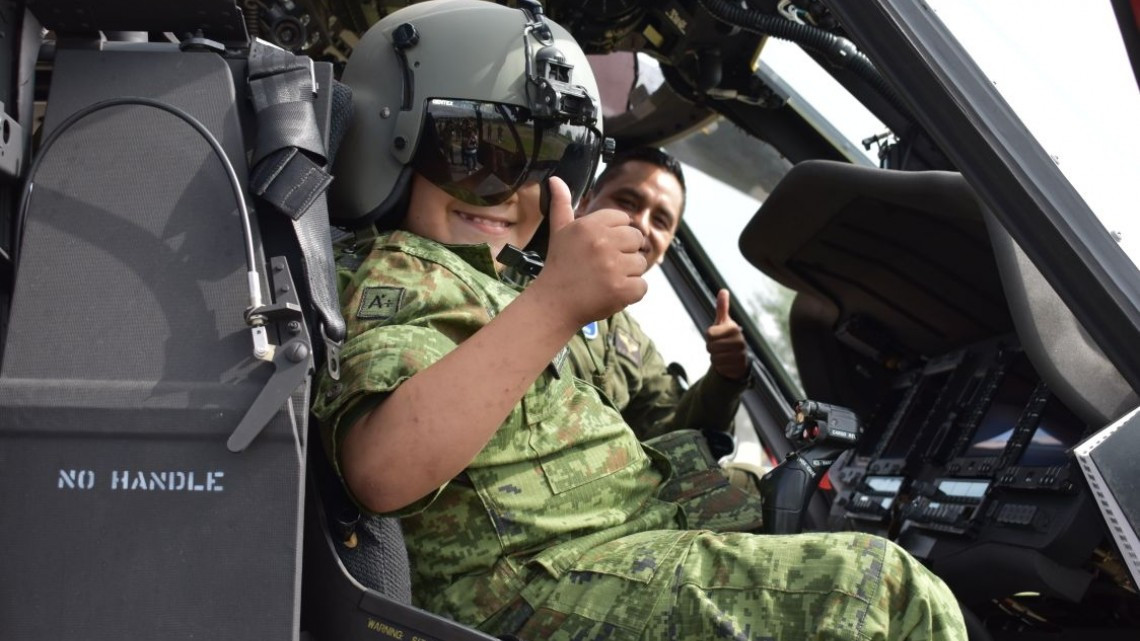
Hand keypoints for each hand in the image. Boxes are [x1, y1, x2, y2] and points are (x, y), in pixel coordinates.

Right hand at [533, 177, 647, 327]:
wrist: (553, 304)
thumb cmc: (559, 266)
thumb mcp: (559, 232)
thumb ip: (561, 204)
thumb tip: (555, 180)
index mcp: (590, 225)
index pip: (623, 219)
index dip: (615, 235)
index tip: (601, 248)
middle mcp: (603, 243)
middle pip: (636, 239)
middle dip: (625, 252)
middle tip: (605, 265)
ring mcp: (614, 267)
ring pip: (640, 263)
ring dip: (628, 274)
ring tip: (605, 280)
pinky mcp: (623, 290)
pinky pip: (642, 286)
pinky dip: (631, 293)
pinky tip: (611, 293)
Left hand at [707, 289, 748, 380]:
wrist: (738, 356)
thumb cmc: (727, 337)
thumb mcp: (723, 322)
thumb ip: (722, 307)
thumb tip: (723, 290)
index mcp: (734, 328)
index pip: (709, 333)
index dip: (709, 336)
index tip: (717, 335)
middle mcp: (740, 341)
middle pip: (710, 347)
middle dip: (711, 348)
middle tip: (720, 346)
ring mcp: (741, 355)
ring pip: (714, 358)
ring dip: (715, 357)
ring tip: (724, 354)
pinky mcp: (739, 368)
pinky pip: (720, 368)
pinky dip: (720, 367)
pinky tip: (727, 362)